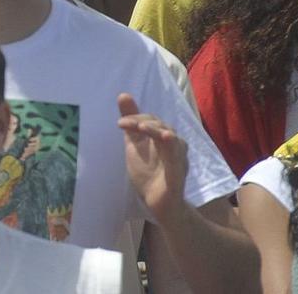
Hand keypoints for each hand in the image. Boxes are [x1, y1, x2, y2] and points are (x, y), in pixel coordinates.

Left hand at [119, 92, 187, 224]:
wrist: (157, 203)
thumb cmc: (148, 171)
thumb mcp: (135, 144)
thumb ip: (131, 122)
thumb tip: (123, 94)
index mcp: (162, 138)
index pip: (152, 121)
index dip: (136, 117)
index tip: (119, 123)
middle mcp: (173, 145)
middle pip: (162, 126)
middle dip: (144, 122)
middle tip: (126, 124)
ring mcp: (177, 159)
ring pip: (171, 139)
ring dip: (157, 131)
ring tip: (143, 126)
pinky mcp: (178, 173)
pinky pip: (177, 159)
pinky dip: (172, 149)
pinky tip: (166, 139)